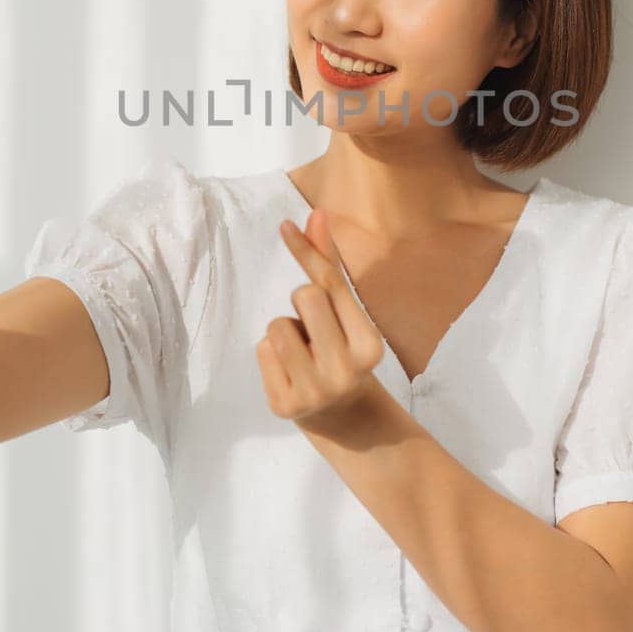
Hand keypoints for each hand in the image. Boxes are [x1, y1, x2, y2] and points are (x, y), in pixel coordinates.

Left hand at [258, 210, 387, 432]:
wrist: (344, 419)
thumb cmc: (343, 351)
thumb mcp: (346, 314)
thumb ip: (331, 267)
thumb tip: (317, 213)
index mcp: (370, 345)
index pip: (331, 284)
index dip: (307, 251)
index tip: (285, 225)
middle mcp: (346, 370)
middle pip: (303, 296)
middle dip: (302, 304)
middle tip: (315, 330)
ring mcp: (315, 391)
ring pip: (277, 325)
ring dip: (284, 330)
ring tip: (302, 352)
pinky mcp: (285, 405)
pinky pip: (262, 350)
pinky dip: (272, 355)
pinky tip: (291, 371)